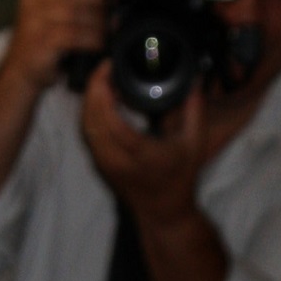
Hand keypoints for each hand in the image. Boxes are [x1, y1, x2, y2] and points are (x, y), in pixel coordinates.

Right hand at [0, 0, 107, 94]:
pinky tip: (100, 42)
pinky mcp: (42, 40)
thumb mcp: (51, 8)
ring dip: (99, 21)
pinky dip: (93, 38)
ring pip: (77, 11)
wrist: (21, 70)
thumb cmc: (42, 36)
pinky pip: (75, 34)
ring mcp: (34, 19)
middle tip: (115, 5)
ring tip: (111, 26)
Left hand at [80, 62, 208, 224]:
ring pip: (85, 126)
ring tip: (102, 80)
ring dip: (89, 101)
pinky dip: (89, 113)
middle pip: (92, 120)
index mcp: (141, 155)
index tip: (110, 70)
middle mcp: (116, 160)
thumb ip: (194, 111)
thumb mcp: (194, 144)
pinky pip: (86, 133)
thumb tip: (194, 82)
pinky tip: (100, 99)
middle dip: (93, 90)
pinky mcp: (97, 163)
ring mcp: (103, 162)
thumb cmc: (180, 178)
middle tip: (104, 69)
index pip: (112, 122)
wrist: (163, 212)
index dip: (105, 93)